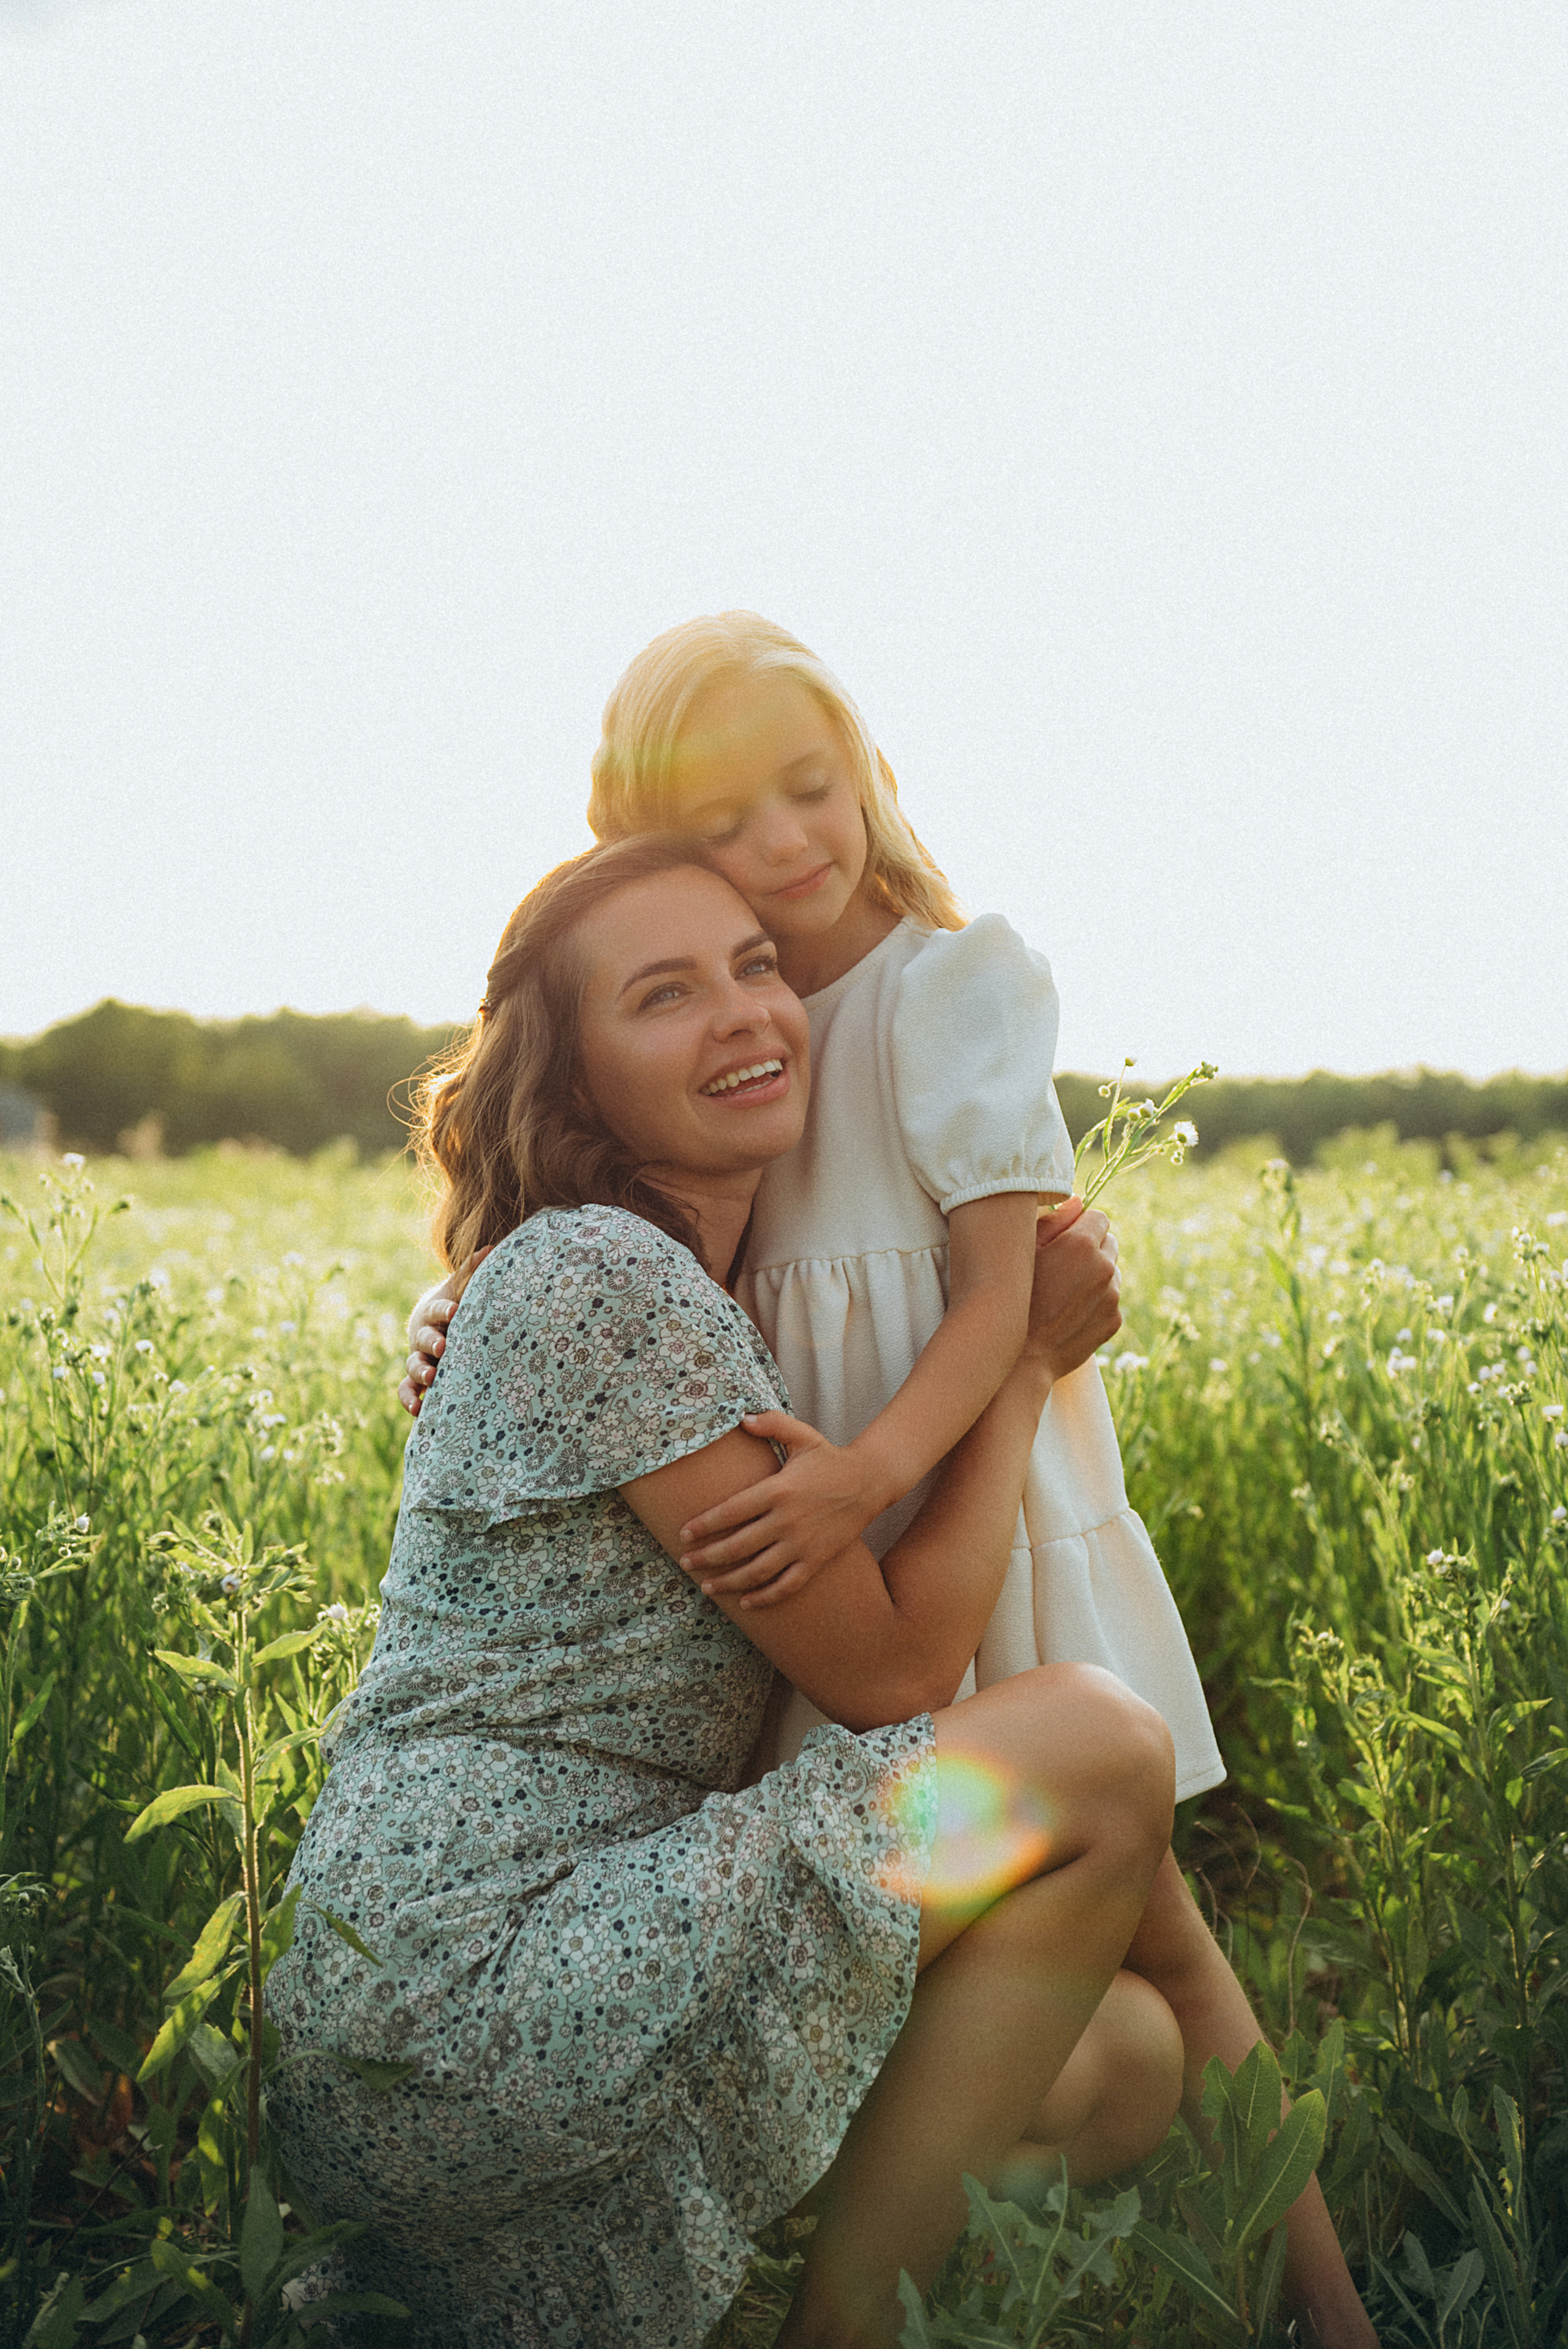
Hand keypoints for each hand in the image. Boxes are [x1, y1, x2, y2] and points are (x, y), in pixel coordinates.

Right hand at [395, 1248, 493, 1417]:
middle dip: (433, 1343)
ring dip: (421, 1372)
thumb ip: (472, 1273)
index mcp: (436, 1313)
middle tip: (444, 1348)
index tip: (455, 1311)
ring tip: (431, 1379)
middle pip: (424, 1340)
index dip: (445, 1310)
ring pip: (413, 1366)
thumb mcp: (462, 1290)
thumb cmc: (455, 1307)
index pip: (438, 1309)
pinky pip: (407, 1391)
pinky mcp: (417, 1380)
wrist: (435, 1326)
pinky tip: (419, 1411)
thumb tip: (490, 1249)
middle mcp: (424, 1337)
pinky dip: (410, 1400)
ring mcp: (419, 1359)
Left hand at [678, 1410, 882, 1607]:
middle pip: (738, 1546)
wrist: (870, 1482)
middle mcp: (788, 1520)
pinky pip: (787, 1586)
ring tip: (706, 1586)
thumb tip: (742, 1418)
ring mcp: (803, 1544)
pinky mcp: (817, 1560)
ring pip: (758, 1571)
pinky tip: (746, 1603)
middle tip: (685, 1563)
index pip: (732, 1511)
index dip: (705, 1525)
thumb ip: (772, 1423)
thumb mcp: (803, 1436)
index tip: (683, 1534)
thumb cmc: (830, 1459)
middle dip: (707, 1557)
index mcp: (779, 1489)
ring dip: (729, 1582)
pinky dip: (765, 1598)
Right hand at [1022, 1197, 1120, 1380]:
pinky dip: (1096, 1301)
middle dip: (1091, 1248)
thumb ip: (1053, 1221)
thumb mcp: (1024, 1252)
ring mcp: (1113, 1296)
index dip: (1080, 1226)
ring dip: (1095, 1275)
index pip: (1099, 1217)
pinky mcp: (1114, 1320)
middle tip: (1062, 1265)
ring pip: (1111, 1272)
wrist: (1021, 1359)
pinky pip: (1110, 1299)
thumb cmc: (1013, 1300)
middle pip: (1109, 1243)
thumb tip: (1078, 1201)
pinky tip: (1069, 1312)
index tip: (1063, 1240)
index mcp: (1083, 1244)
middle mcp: (1105, 1267)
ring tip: (1064, 1291)